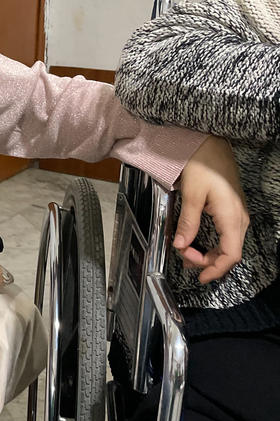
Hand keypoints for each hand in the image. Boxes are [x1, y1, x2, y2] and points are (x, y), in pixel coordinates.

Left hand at [176, 135, 247, 282]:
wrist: (210, 145)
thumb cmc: (203, 165)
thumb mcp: (191, 195)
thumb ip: (188, 222)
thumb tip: (181, 244)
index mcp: (231, 217)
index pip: (230, 255)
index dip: (214, 268)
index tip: (199, 276)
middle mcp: (239, 218)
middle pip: (229, 252)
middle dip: (208, 262)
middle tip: (185, 260)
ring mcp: (237, 214)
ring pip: (228, 244)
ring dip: (209, 253)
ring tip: (187, 254)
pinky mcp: (231, 210)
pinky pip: (226, 234)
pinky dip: (212, 242)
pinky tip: (197, 242)